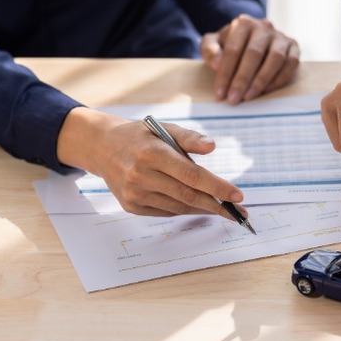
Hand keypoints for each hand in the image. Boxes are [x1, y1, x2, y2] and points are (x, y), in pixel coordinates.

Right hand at [57, 107, 246, 217]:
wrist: (101, 147)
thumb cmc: (140, 137)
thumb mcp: (164, 128)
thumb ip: (189, 138)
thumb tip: (212, 146)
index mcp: (152, 154)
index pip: (191, 175)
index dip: (217, 187)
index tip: (237, 194)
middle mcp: (141, 176)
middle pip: (187, 195)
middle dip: (217, 205)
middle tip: (239, 210)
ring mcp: (134, 194)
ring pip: (178, 207)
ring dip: (203, 209)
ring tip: (223, 208)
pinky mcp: (131, 206)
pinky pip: (166, 212)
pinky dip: (185, 209)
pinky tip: (198, 205)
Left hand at [202, 14, 299, 103]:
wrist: (254, 40)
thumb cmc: (232, 45)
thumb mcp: (214, 43)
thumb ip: (209, 50)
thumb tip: (217, 64)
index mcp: (243, 23)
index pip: (233, 50)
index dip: (225, 73)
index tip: (220, 93)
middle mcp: (264, 27)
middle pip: (253, 54)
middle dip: (242, 80)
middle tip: (234, 99)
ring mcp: (281, 36)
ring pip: (275, 58)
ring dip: (261, 80)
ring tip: (249, 97)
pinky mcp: (294, 47)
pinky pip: (291, 63)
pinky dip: (279, 79)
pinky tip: (266, 91)